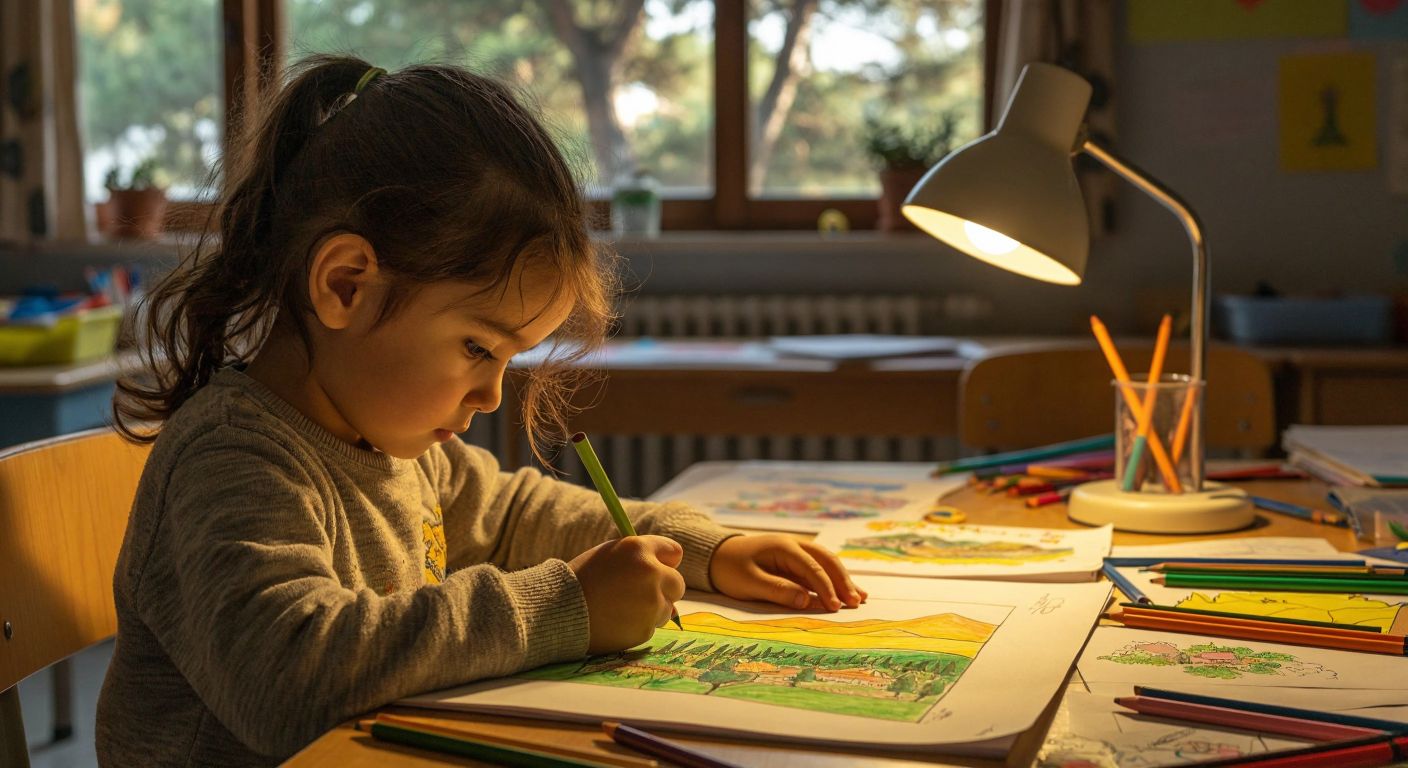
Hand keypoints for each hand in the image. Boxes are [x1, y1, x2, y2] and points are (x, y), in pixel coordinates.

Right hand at [568, 535, 685, 654]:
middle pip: (677, 583)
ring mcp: (651, 603)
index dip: (665, 561)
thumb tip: (669, 575)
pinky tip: (616, 621)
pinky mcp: (646, 629)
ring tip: (620, 608)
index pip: (674, 552)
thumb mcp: (609, 554)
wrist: (557, 612)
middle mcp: (651, 574)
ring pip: (667, 608)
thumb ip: (640, 558)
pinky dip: (638, 625)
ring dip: (652, 609)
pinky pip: (651, 626)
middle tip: (638, 593)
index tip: (657, 568)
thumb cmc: (581, 579)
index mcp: (639, 549)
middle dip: (664, 588)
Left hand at [708, 534, 866, 611]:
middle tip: (856, 603)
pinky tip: (847, 590)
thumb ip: (777, 590)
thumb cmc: (730, 569)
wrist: (716, 555)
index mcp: (784, 547)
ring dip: (843, 580)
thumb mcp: (749, 582)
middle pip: (826, 560)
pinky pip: (820, 568)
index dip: (826, 588)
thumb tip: (806, 600)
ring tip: (860, 598)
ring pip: (827, 563)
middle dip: (843, 582)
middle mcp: (795, 545)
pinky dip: (834, 579)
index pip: (812, 568)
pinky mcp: (796, 560)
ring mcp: (797, 551)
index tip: (836, 607)